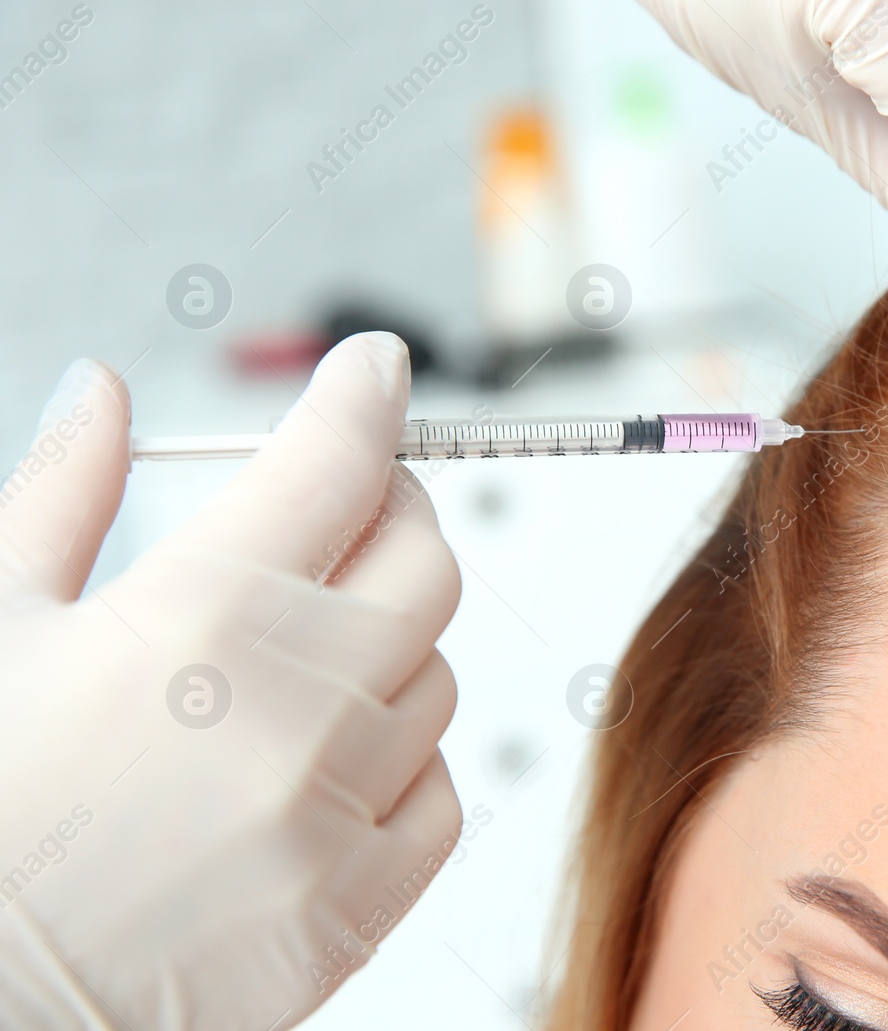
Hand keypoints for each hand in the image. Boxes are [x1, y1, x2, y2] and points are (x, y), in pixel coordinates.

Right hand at [0, 335, 461, 1029]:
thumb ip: (60, 493)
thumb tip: (102, 389)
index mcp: (201, 617)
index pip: (338, 461)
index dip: (364, 395)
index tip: (375, 369)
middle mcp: (298, 707)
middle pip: (425, 560)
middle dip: (392, 517)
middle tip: (345, 516)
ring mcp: (342, 811)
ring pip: (435, 676)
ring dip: (387, 648)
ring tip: (295, 671)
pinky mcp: (365, 904)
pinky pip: (441, 792)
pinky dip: (400, 762)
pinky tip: (324, 767)